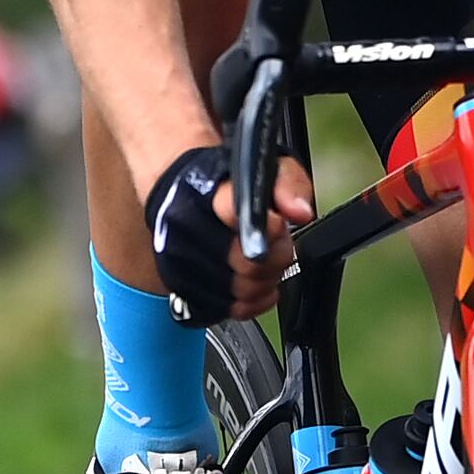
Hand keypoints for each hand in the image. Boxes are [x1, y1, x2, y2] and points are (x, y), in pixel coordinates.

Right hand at [142, 145, 320, 325]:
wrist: (173, 189)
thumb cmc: (220, 178)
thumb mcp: (260, 163)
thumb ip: (287, 183)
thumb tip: (300, 212)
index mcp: (202, 189)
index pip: (241, 217)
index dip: (270, 230)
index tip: (278, 225)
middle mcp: (182, 226)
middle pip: (248, 265)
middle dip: (275, 256)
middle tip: (276, 241)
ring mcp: (177, 260)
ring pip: (240, 292)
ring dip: (264, 281)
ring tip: (262, 259)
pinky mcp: (177, 286)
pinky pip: (227, 310)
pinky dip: (250, 301)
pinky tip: (253, 282)